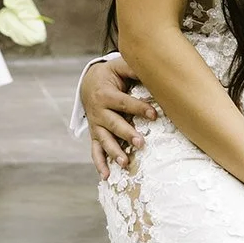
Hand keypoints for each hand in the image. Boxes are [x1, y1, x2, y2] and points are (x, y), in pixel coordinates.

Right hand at [81, 53, 151, 177]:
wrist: (88, 83)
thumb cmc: (110, 75)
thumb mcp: (119, 66)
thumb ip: (133, 68)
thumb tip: (152, 69)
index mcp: (105, 94)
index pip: (124, 103)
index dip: (139, 108)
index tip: (154, 115)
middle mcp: (98, 112)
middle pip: (114, 124)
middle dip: (127, 134)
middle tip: (141, 143)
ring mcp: (96, 125)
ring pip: (104, 140)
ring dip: (114, 151)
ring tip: (125, 162)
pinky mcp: (95, 135)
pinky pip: (95, 151)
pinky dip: (99, 163)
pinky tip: (106, 175)